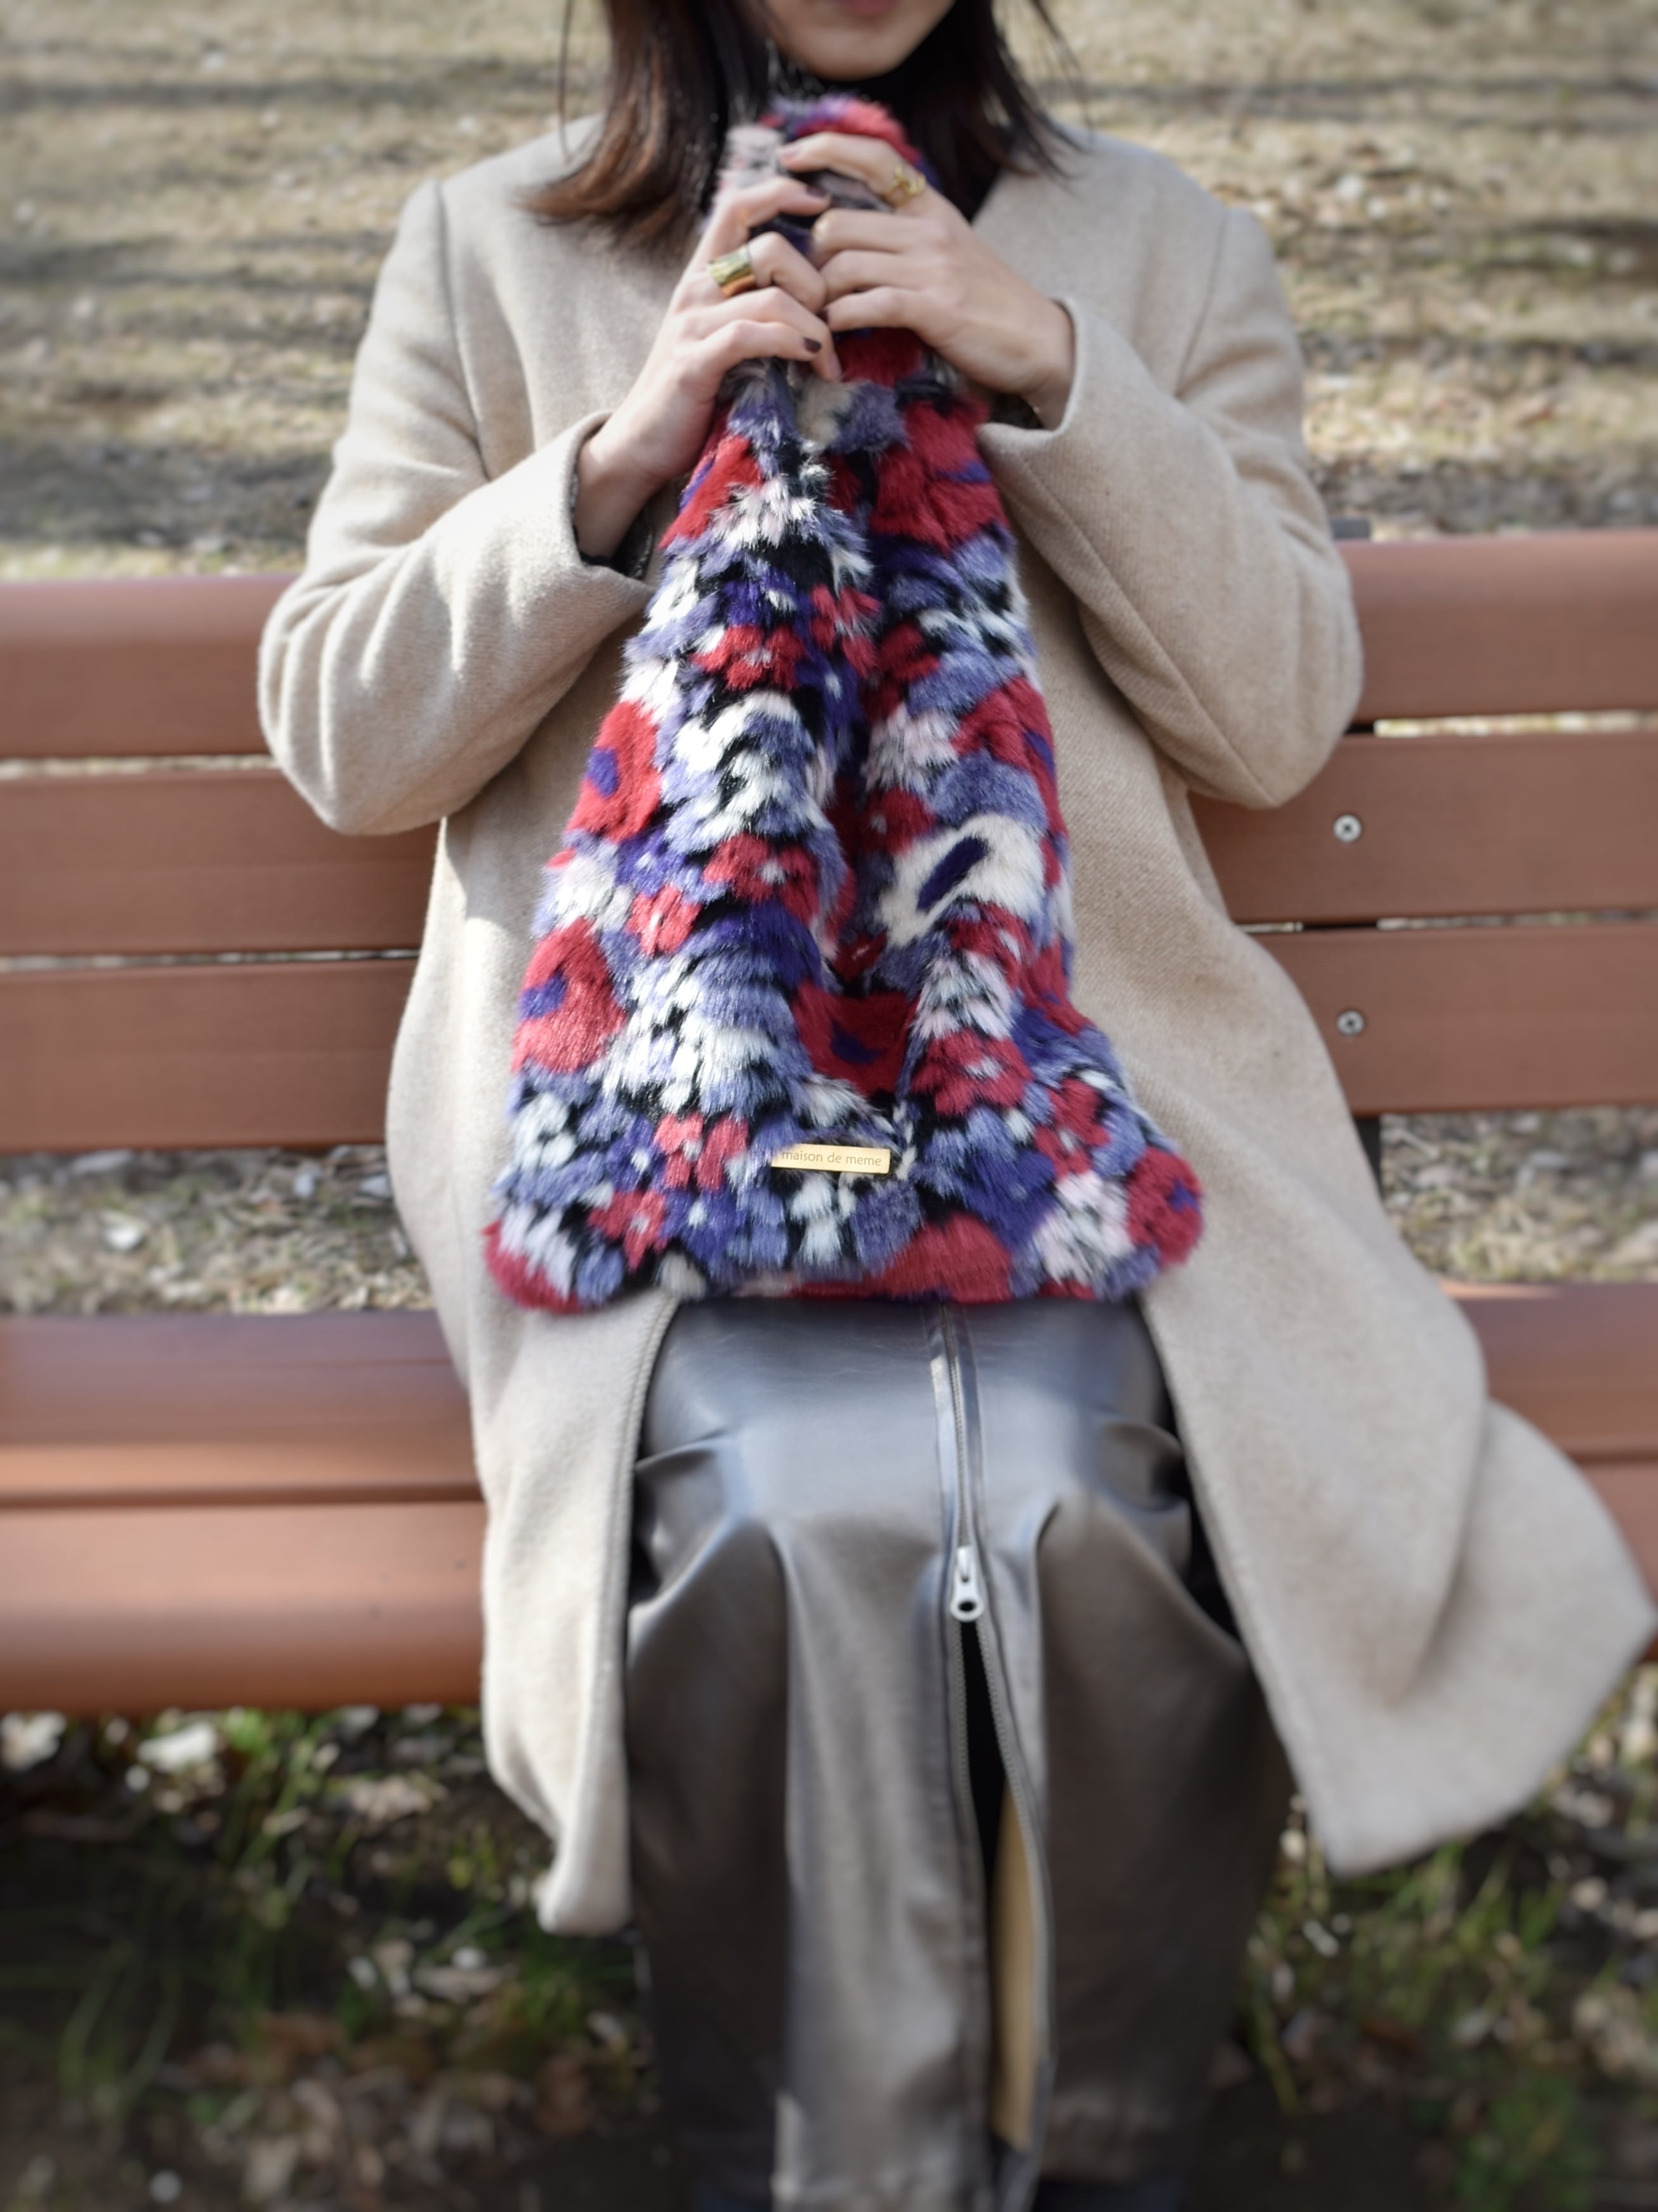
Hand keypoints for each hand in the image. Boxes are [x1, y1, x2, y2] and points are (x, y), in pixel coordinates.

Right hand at [574, 176, 841, 559]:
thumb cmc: (694, 395)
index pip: (737, 206)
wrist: (641, 444)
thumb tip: (821, 298)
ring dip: (814, 325)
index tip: (821, 203)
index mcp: (702, 275)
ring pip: (770, 295)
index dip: (780, 193)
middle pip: (769, 247)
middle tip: (832, 323)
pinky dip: (791, 344)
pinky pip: (751, 335)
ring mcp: (691, 324)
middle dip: (815, 282)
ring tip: (829, 359)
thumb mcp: (725, 340)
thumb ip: (756, 310)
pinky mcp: (694, 363)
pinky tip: (812, 361)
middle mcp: (694, 289)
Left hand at [780, 132, 1075, 427]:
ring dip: (821, 295)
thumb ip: (906, 233)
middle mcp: (930, 229)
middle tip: (808, 285)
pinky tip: (837, 330)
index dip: (828, 149)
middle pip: (837, 223)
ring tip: (821, 315)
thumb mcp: (949, 250)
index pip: (876, 158)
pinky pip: (866, 304)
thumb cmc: (987, 302)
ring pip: (844, 265)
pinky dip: (840, 320)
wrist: (1039, 340)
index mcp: (932, 208)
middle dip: (811, 258)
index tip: (790, 156)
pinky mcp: (934, 308)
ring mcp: (932, 267)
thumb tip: (848, 227)